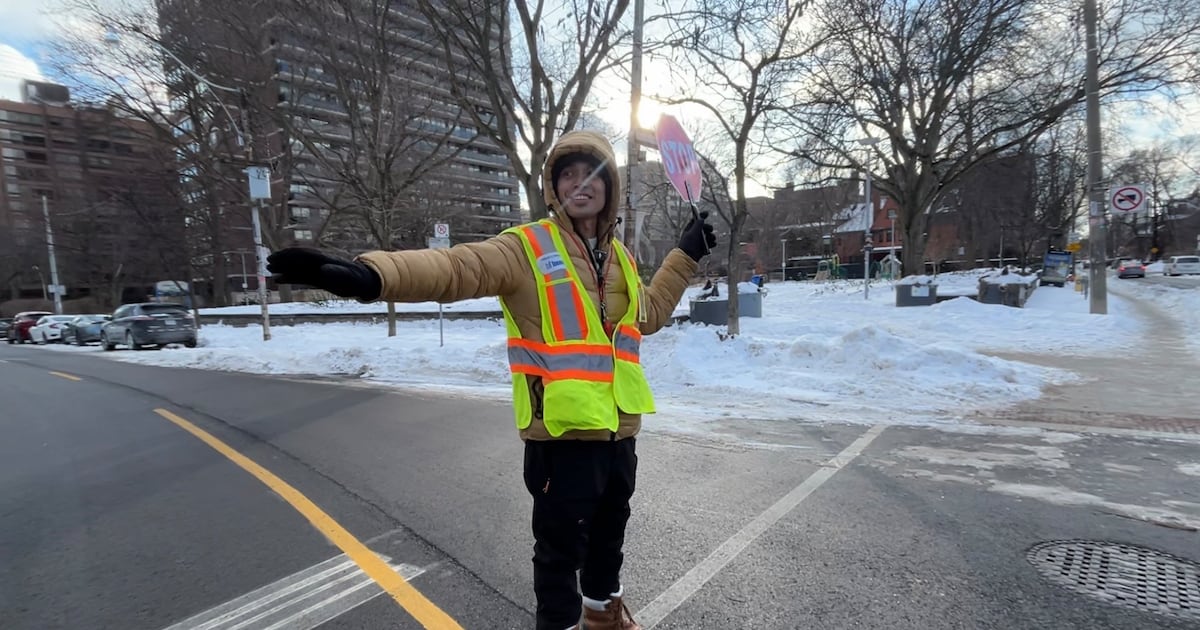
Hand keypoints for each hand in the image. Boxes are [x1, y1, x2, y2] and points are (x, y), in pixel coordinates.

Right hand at [266, 247, 381, 299]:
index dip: (289, 256)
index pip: (303, 255)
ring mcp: (318, 271)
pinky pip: (301, 277)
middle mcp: (319, 264)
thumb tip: (323, 270)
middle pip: (297, 260)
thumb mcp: (349, 278)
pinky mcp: (319, 279)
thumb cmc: (358, 280)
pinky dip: (290, 278)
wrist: (365, 282)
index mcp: (325, 260)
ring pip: (297, 269)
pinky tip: (279, 281)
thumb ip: (337, 274)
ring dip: (284, 269)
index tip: (276, 258)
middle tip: (267, 263)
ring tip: (270, 272)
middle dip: (283, 260)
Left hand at [677, 211, 716, 261]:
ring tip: (711, 239)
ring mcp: (700, 241)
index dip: (702, 216)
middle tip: (710, 229)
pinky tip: (712, 244)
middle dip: (708, 227)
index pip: (696, 220)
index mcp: (690, 229)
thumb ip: (697, 225)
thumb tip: (701, 218)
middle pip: (705, 227)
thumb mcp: (692, 233)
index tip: (707, 213)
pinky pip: (711, 243)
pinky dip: (712, 243)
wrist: (688, 258)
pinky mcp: (704, 247)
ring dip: (712, 236)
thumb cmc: (688, 244)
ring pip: (709, 235)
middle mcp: (695, 234)